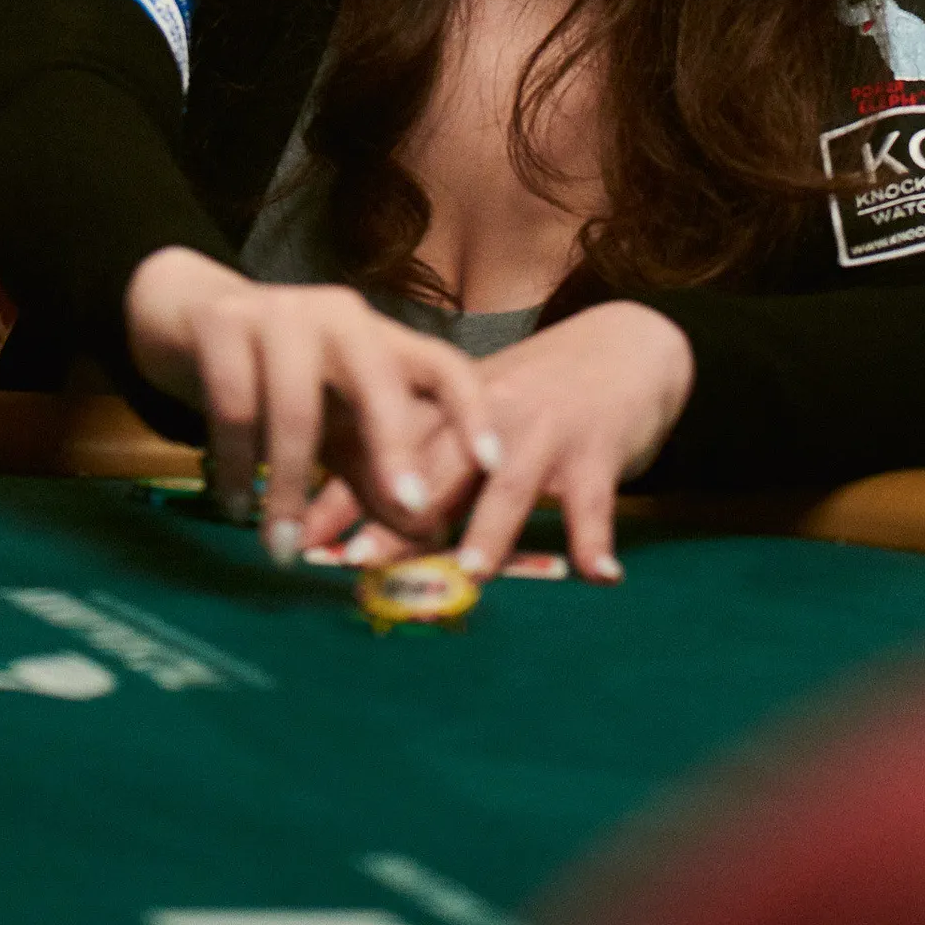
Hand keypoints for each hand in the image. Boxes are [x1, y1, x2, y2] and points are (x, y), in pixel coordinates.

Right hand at [123, 248, 500, 561]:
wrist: (184, 314)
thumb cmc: (277, 376)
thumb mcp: (333, 425)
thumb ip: (376, 474)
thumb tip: (426, 537)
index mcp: (379, 339)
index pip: (441, 364)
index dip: (473, 412)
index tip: (494, 465)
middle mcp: (340, 317)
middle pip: (378, 379)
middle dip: (394, 447)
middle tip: (406, 508)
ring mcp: (280, 313)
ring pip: (296, 407)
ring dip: (288, 487)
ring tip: (282, 548)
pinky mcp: (223, 322)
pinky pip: (235, 405)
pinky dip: (235, 464)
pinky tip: (235, 506)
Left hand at [302, 301, 693, 583]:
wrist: (622, 348)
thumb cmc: (533, 395)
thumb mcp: (470, 417)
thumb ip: (419, 463)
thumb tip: (342, 524)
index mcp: (448, 409)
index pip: (383, 453)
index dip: (340, 493)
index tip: (301, 536)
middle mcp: (488, 416)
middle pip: (436, 468)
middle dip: (395, 515)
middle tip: (357, 560)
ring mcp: (544, 431)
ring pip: (511, 483)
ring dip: (489, 529)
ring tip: (470, 574)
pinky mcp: (597, 449)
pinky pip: (596, 501)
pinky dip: (597, 538)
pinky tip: (599, 576)